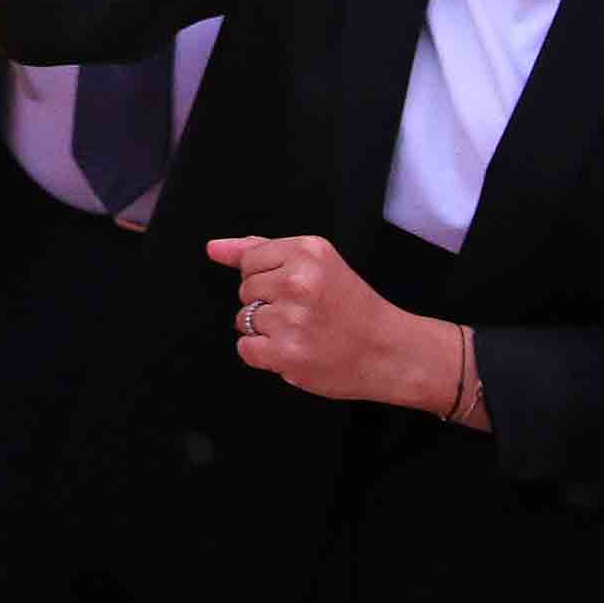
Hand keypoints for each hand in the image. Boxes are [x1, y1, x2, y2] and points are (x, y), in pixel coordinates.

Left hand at [208, 234, 447, 411]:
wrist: (389, 351)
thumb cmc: (352, 308)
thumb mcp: (316, 264)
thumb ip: (261, 251)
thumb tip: (214, 247)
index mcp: (307, 251)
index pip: (249, 259)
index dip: (268, 278)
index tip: (296, 289)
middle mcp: (297, 280)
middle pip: (245, 289)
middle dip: (268, 304)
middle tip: (305, 313)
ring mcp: (291, 318)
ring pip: (243, 320)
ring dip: (267, 331)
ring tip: (303, 332)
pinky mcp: (286, 353)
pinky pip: (245, 348)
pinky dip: (263, 354)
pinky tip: (293, 350)